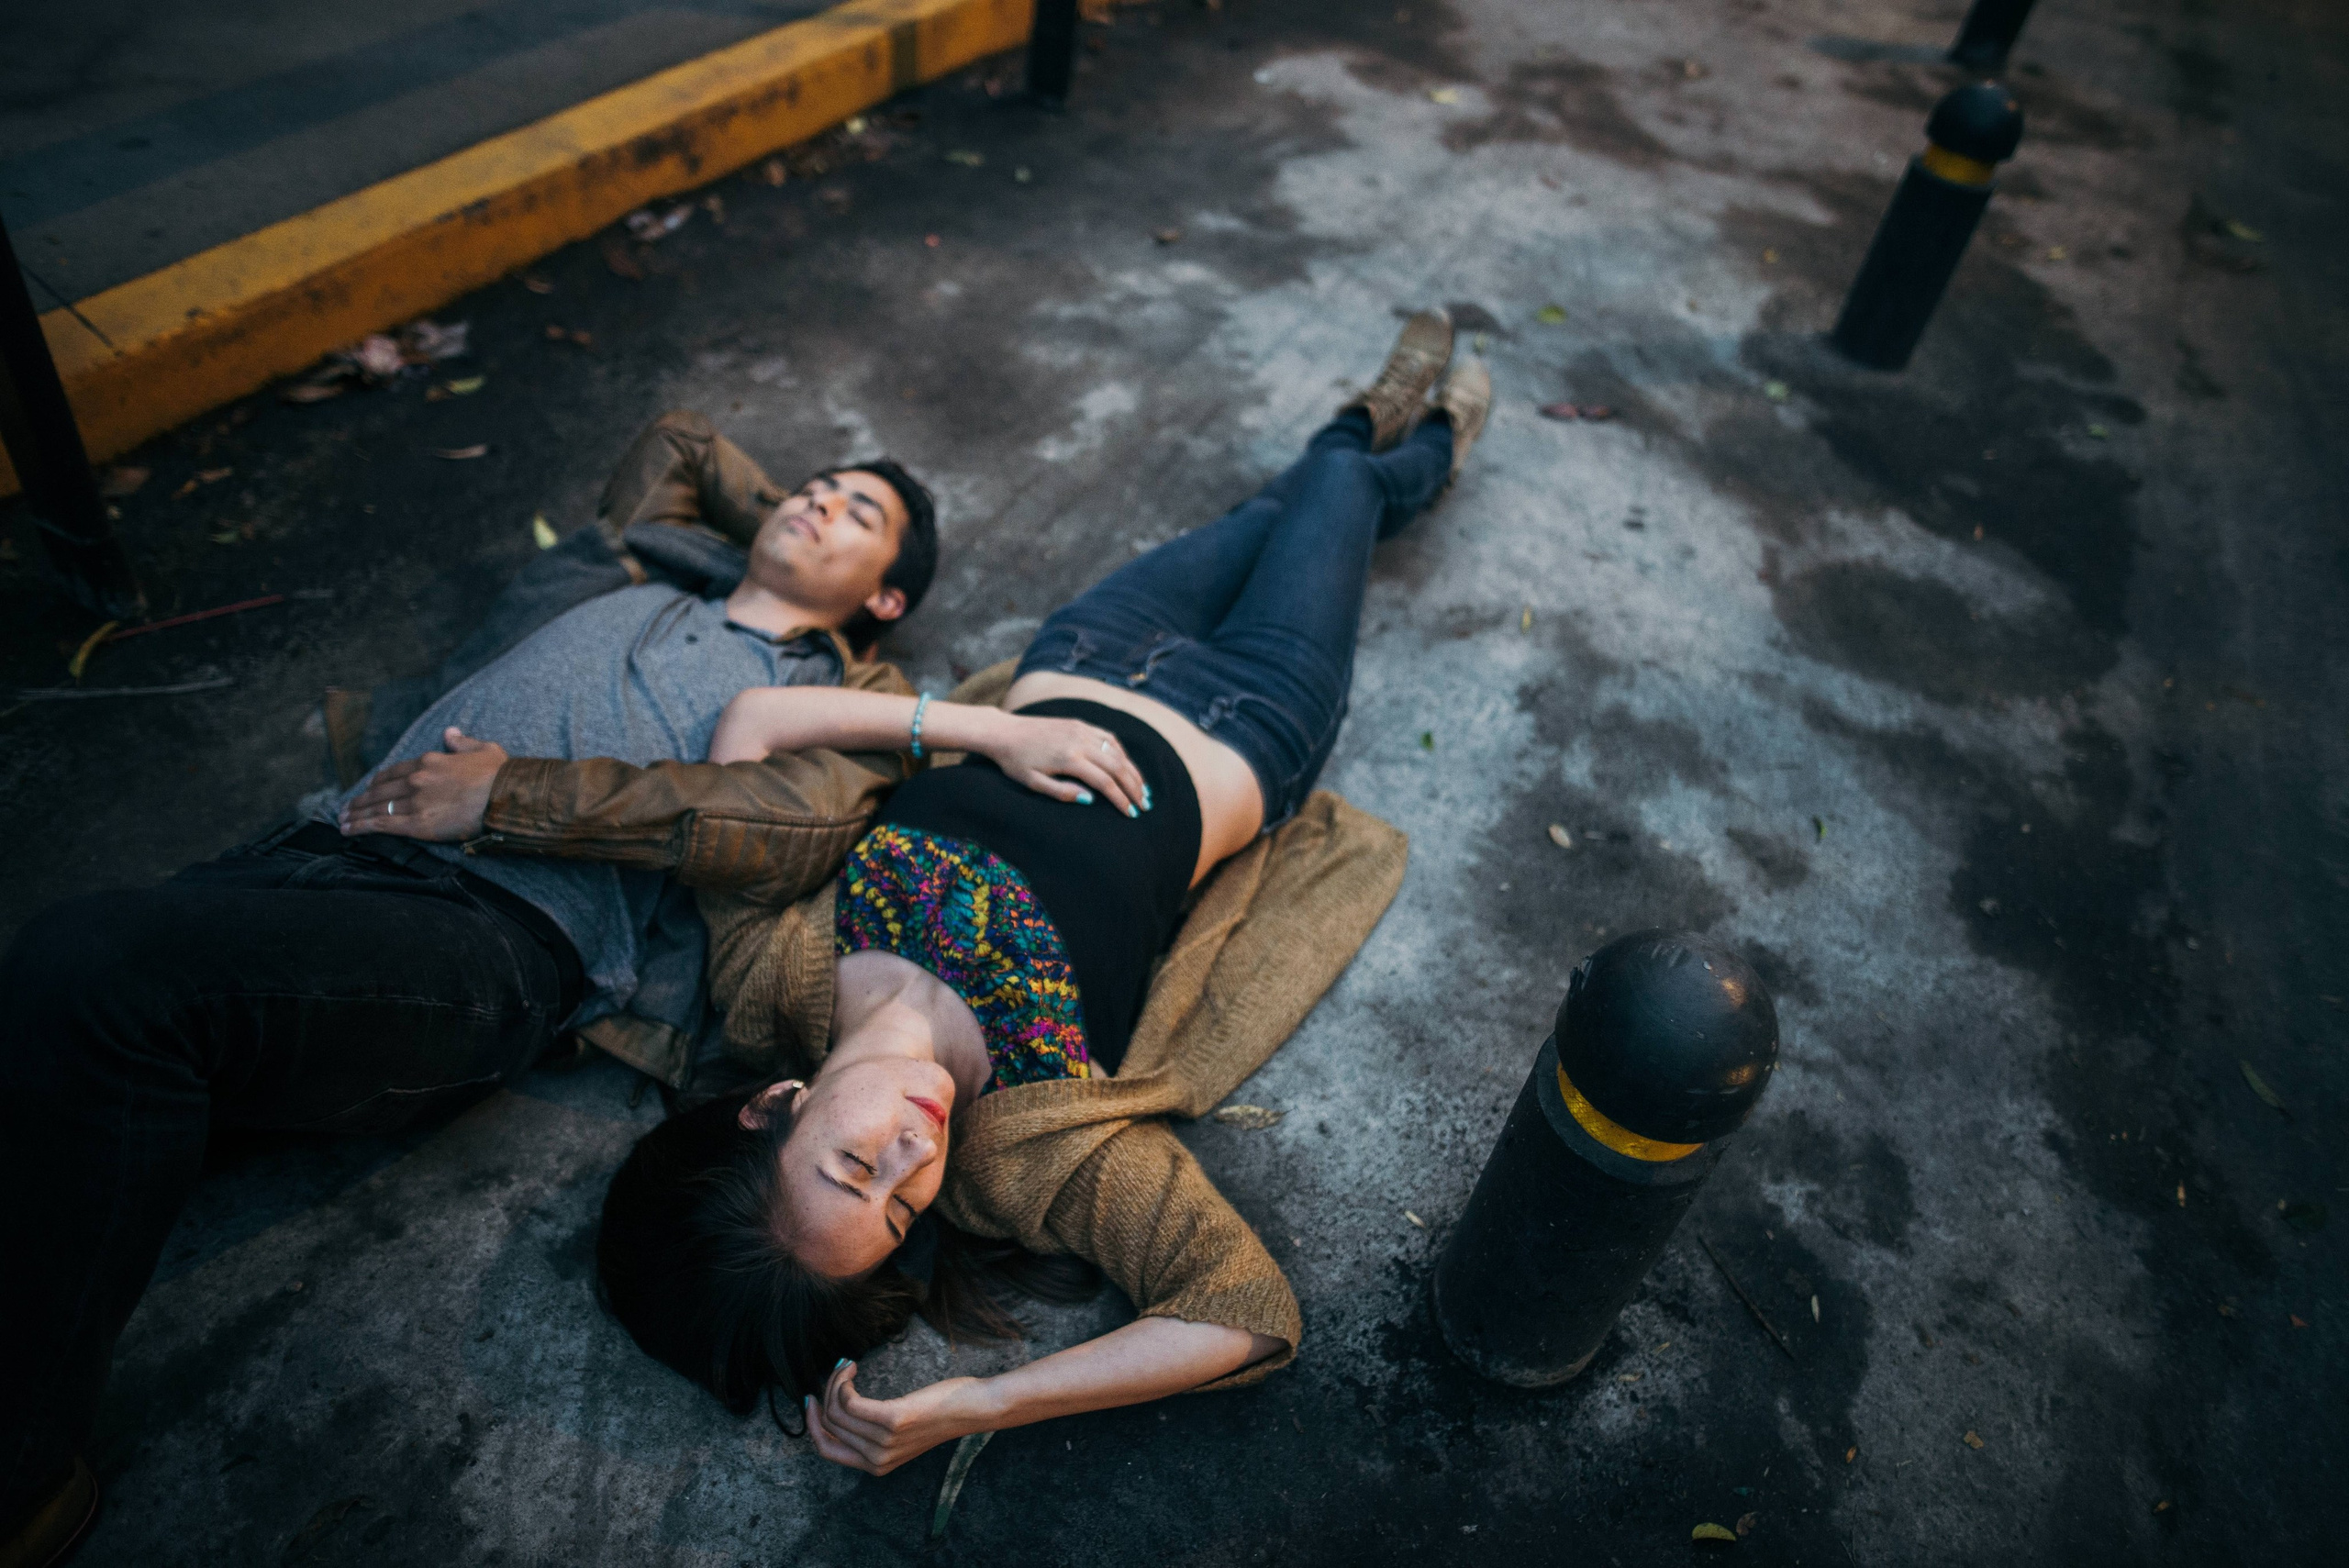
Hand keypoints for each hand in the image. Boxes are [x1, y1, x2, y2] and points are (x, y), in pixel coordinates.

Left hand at [338, 728, 507, 840]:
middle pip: (379, 790)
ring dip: (355, 814)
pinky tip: (348, 829)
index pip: (394, 772)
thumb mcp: (483, 749)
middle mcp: (416, 780)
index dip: (378, 781)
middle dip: (360, 799)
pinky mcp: (416, 824)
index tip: (369, 787)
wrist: (505, 797)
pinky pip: (381, 824)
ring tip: (342, 820)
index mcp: (429, 761)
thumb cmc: (499, 774)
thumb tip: (450, 732)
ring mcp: (414, 802)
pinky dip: (361, 826)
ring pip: (375, 807)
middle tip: (346, 807)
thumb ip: (462, 742)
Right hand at [804, 1360, 990, 1475]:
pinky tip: (852, 1369)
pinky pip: (850, 1402)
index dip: (812, 1424)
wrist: (972, 1408)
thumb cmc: (938, 1412)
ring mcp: (884, 1442)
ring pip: (838, 1410)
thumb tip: (839, 1409)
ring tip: (847, 1366)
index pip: (827, 1450)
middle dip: (826, 1392)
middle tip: (838, 1371)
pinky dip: (844, 1382)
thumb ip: (872, 1432)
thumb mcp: (900, 1432)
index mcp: (875, 1466)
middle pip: (830, 1424)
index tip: (811, 1398)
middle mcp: (877, 1459)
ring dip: (836, 1382)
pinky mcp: (892, 1420)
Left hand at [983, 712, 1149, 815]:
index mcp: (1068, 758)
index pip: (1104, 782)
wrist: (1004, 732)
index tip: (1131, 814)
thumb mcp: (1033, 783)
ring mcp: (1081, 729)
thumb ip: (1062, 792)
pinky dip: (1121, 753)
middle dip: (1134, 787)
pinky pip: (1108, 738)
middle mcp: (1079, 741)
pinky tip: (1127, 765)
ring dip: (1132, 771)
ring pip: (1116, 751)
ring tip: (1142, 788)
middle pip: (1117, 766)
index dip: (1120, 799)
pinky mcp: (1079, 724)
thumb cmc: (1015, 762)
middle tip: (1145, 804)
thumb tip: (1091, 800)